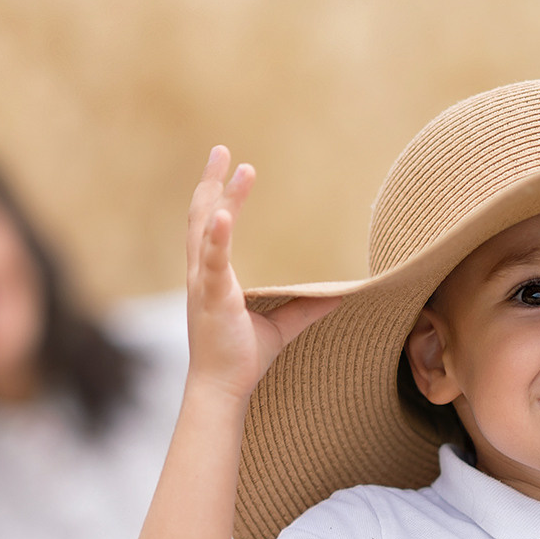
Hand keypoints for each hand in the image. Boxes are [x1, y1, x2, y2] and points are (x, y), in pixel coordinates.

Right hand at [185, 147, 340, 399]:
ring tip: (233, 168)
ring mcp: (203, 286)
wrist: (223, 388)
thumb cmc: (242, 359)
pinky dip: (218, 237)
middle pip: (201, 218)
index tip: (230, 167)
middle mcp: (201, 276)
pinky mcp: (212, 299)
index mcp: (211, 278)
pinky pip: (213, 263)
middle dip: (210, 182)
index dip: (218, 195)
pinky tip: (225, 214)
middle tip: (221, 150)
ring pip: (205, 231)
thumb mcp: (280, 326)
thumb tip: (338, 294)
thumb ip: (305, 306)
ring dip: (218, 197)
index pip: (211, 227)